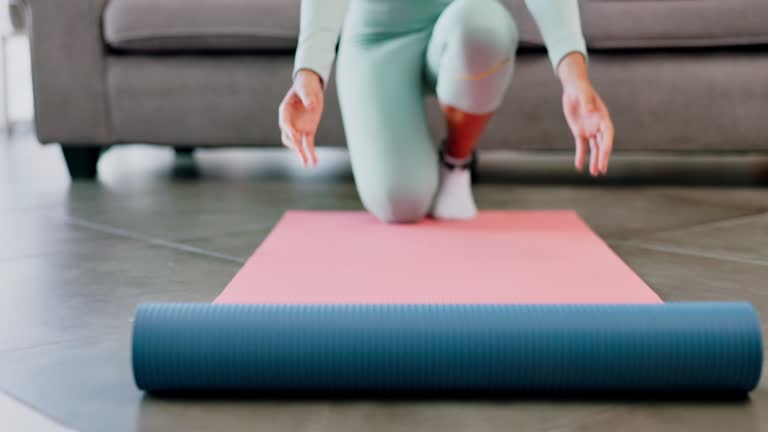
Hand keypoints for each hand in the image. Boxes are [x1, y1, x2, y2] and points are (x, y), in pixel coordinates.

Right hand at [278, 69, 323, 166]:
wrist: (310, 87)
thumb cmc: (305, 86)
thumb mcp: (306, 88)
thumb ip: (307, 97)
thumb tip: (311, 106)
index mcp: (285, 110)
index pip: (284, 122)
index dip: (288, 129)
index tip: (294, 135)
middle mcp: (289, 122)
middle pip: (288, 137)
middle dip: (294, 144)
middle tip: (299, 150)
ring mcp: (298, 128)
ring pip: (297, 144)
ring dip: (301, 153)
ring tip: (306, 163)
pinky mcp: (308, 131)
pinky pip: (308, 144)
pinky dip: (311, 153)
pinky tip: (314, 163)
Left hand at [558, 54, 614, 175]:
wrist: (574, 89)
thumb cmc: (581, 90)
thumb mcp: (583, 93)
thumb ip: (587, 101)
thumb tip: (590, 110)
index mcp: (603, 117)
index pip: (608, 134)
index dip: (607, 144)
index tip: (605, 153)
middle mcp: (598, 126)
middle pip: (602, 144)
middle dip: (602, 157)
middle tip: (602, 170)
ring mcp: (590, 130)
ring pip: (594, 148)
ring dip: (594, 160)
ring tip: (595, 173)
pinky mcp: (580, 132)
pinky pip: (581, 146)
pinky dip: (580, 156)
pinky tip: (579, 166)